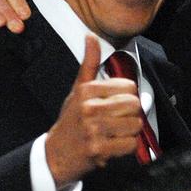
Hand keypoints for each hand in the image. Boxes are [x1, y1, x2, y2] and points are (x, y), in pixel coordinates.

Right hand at [45, 36, 142, 187]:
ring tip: (115, 132)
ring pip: (135, 125)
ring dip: (129, 132)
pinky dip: (126, 147)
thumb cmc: (70, 120)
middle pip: (134, 105)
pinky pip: (130, 144)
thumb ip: (89, 63)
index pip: (129, 87)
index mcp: (87, 90)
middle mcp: (90, 108)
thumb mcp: (78, 89)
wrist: (54, 154)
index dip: (128, 96)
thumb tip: (91, 37)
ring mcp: (94, 129)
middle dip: (130, 114)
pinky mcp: (99, 149)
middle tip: (117, 120)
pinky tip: (113, 145)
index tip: (117, 103)